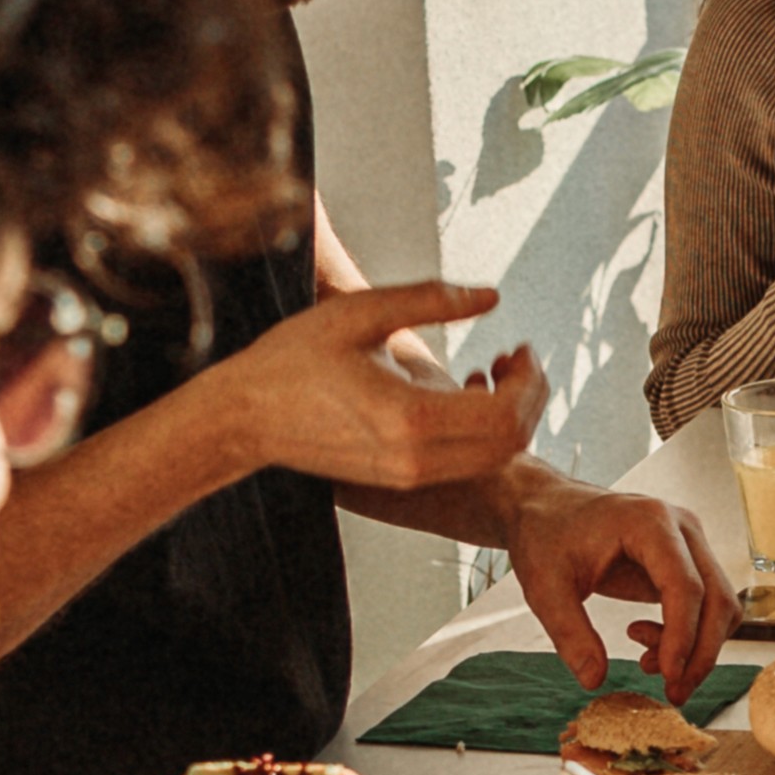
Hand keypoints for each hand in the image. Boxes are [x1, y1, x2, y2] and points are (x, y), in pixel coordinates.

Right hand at [233, 282, 546, 507]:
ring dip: (509, 417)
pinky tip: (466, 394)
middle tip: (518, 358)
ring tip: (494, 372)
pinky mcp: (400, 479)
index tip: (521, 346)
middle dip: (530, 399)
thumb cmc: (292, 359)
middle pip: (510, 443)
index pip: (505, 414)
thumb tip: (492, 294)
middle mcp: (415, 459)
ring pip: (492, 459)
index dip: (529, 379)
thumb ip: (430, 299)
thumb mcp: (359, 312)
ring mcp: (407, 475)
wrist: (244, 418)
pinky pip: (465, 464)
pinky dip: (482, 434)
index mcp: (409, 418)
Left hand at [506, 473, 728, 693]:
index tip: (668, 677)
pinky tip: (645, 641)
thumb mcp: (545, 587)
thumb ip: (569, 633)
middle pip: (716, 598)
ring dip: (696, 647)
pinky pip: (706, 605)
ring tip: (646, 664)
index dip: (682, 637)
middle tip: (674, 693)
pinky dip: (688, 634)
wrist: (547, 508)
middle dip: (700, 653)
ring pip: (720, 605)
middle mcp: (682, 529)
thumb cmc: (546, 535)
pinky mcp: (687, 561)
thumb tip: (594, 681)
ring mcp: (690, 543)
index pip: (686, 586)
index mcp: (650, 522)